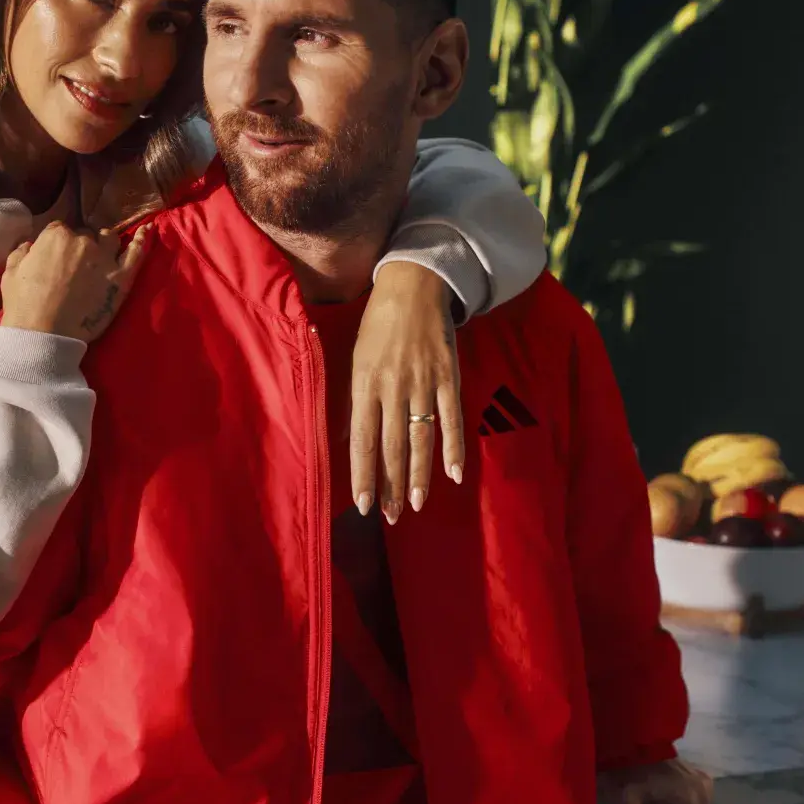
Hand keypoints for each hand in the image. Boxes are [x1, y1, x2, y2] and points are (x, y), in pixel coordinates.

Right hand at [0, 222, 151, 343]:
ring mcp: (104, 258)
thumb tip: (31, 245)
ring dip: (105, 242)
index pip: (60, 230)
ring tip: (103, 252)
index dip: (59, 243)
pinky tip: (148, 230)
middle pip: (85, 235)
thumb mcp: (11, 272)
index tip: (57, 256)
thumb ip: (22, 252)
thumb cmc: (23, 305)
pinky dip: (142, 240)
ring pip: (109, 239)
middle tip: (76, 264)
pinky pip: (136, 253)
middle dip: (81, 245)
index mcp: (56, 236)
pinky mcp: (121, 278)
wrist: (43, 334)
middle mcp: (83, 241)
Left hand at [350, 262, 464, 522]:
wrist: (413, 287)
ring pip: (420, 439)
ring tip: (415, 505)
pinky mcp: (448, 377)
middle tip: (391, 516)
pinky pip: (452, 419)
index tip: (363, 505)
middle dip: (390, 485)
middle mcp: (392, 388)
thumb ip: (357, 401)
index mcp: (364, 384)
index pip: (362, 441)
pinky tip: (454, 475)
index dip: (363, 475)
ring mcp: (422, 383)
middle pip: (392, 447)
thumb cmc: (378, 325)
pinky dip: (453, 448)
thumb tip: (350, 441)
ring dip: (418, 475)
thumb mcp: (356, 360)